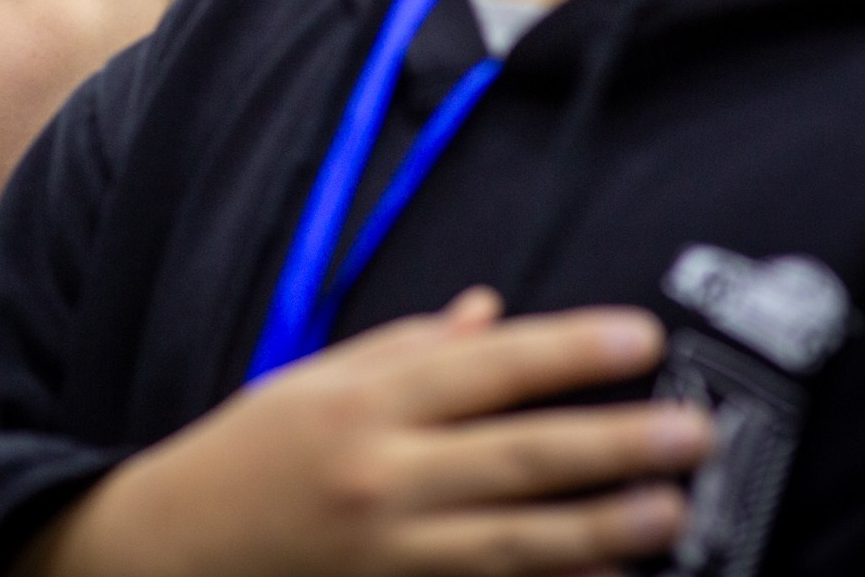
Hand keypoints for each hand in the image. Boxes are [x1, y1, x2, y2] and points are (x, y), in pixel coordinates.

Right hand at [17, 289, 709, 576]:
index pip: (484, 366)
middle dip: (612, 441)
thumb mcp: (314, 378)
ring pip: (513, 539)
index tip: (640, 335)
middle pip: (515, 454)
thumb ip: (408, 349)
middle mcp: (379, 473)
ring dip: (602, 525)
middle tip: (693, 429)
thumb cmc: (246, 453)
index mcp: (362, 401)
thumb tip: (491, 315)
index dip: (567, 348)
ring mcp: (388, 549)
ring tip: (674, 510)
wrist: (170, 550)